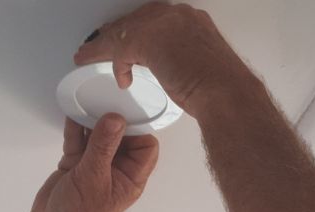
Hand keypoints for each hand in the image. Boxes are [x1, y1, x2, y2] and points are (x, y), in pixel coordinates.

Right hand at [27, 114, 159, 211]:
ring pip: (99, 136)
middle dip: (114, 120)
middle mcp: (116, 170)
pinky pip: (79, 140)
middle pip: (122, 137)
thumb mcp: (93, 177)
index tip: (125, 111)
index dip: (139, 129)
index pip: (146, 146)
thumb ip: (103, 146)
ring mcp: (95, 167)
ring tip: (89, 102)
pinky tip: (73, 113)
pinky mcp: (76, 165)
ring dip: (93, 121)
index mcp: (130, 177)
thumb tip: (116, 119)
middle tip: (106, 100)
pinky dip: (76, 128)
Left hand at [72, 2, 252, 117]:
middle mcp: (178, 15)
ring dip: (103, 48)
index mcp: (192, 19)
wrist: (226, 94)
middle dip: (114, 34)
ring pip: (123, 32)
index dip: (135, 30)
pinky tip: (120, 78)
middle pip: (135, 20)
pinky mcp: (149, 40)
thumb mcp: (199, 65)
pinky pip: (120, 50)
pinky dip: (116, 65)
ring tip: (87, 57)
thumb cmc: (220, 89)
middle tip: (97, 46)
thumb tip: (167, 66)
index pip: (154, 19)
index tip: (124, 41)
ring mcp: (164, 24)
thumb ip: (181, 58)